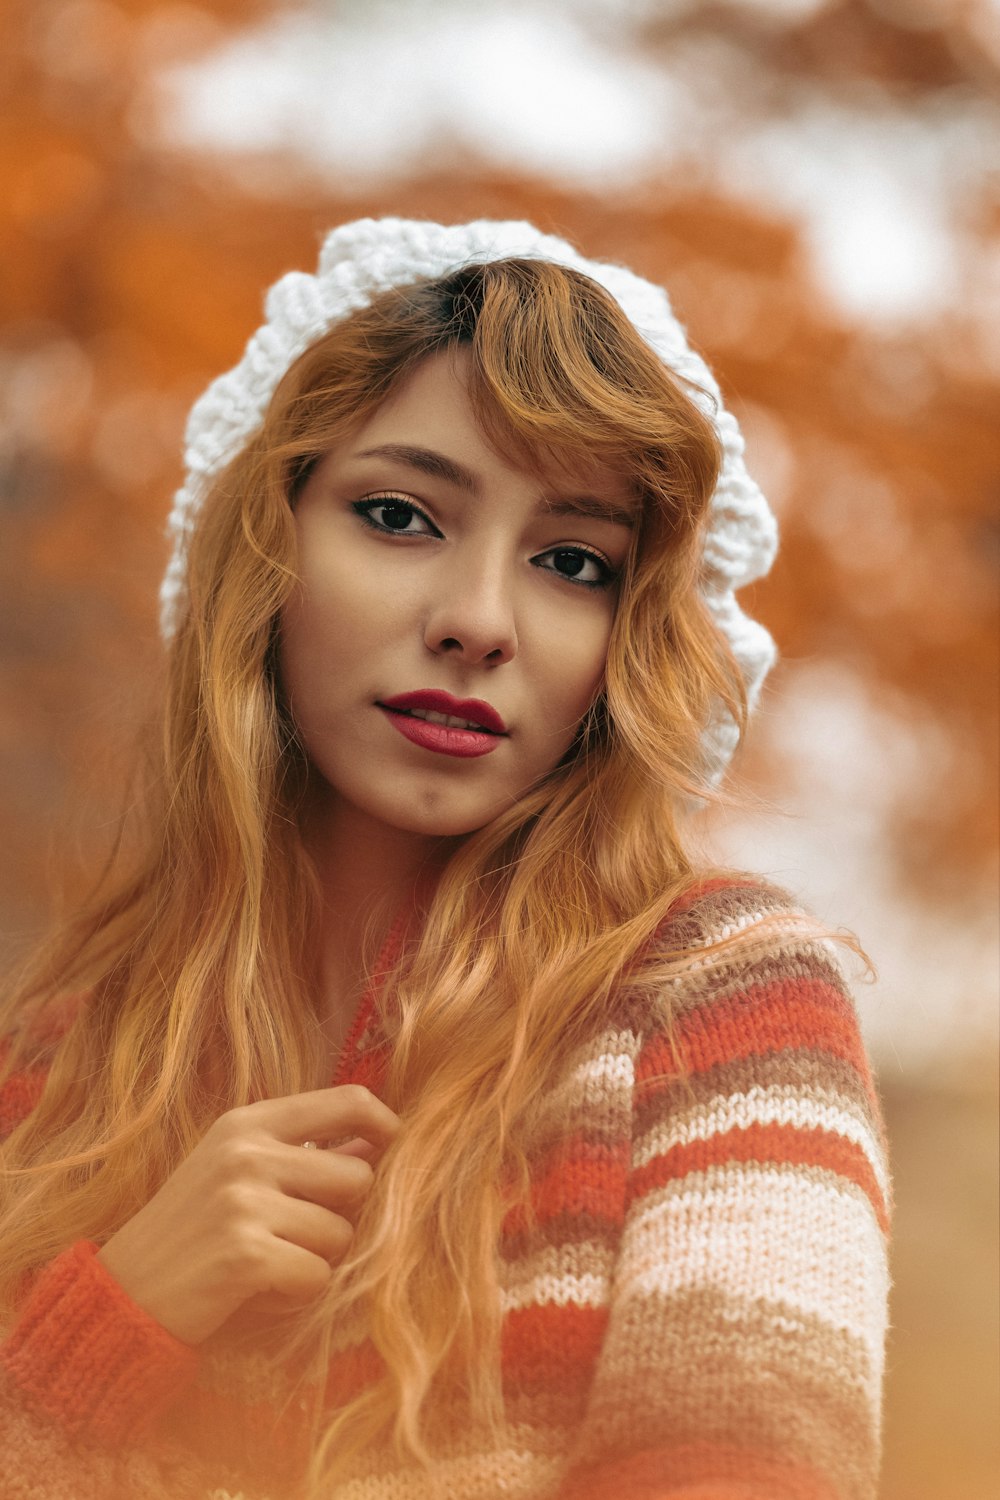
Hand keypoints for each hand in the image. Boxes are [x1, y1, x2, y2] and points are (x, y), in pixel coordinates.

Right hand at [96, 1085, 399, 1344]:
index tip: (390, 1150)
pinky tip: (260, 1290)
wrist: (121, 1294)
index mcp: (247, 1122)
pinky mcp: (245, 1255)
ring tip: (270, 1262)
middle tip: (298, 1234)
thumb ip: (302, 1155)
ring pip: (340, 1233)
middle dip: (342, 1216)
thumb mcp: (236, 1173)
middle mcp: (246, 1153)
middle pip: (358, 1178)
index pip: (348, 1101)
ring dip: (317, 1259)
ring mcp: (243, 1202)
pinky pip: (318, 1276)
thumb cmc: (189, 1231)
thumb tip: (376, 1147)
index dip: (384, 1125)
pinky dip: (299, 1293)